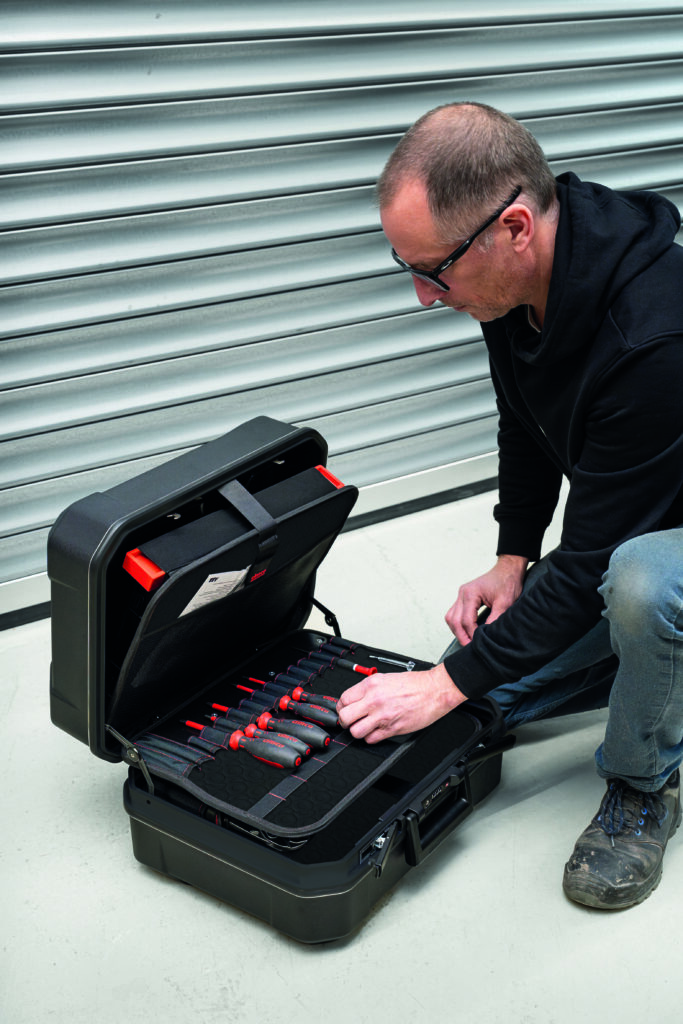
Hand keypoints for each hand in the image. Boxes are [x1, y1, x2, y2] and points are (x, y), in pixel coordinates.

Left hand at [336, 662, 465, 743]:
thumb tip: (355, 699)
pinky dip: (372, 737)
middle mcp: (374, 700)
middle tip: (351, 720)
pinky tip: (377, 731)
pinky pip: (372, 739)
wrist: (434, 690)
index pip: (343, 699)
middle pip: (345, 717)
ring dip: (358, 731)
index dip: (342, 707)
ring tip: (365, 726)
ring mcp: (383, 716)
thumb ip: (368, 689)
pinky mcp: (393, 728)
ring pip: (356, 731)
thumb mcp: (385, 678)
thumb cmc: (414, 684)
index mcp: (371, 685)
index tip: (345, 709)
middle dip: (345, 721)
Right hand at [445, 553, 527, 645]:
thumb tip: (487, 635)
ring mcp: (461, 595)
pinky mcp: (463, 597)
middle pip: (453, 620)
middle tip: (470, 648)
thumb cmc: (507, 582)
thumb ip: (495, 619)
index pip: (466, 620)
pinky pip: (454, 613)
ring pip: (451, 617)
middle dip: (461, 635)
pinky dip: (458, 624)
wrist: (508, 570)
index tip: (480, 643)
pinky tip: (467, 631)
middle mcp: (462, 593)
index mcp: (470, 593)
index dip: (472, 634)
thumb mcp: (505, 602)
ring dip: (457, 630)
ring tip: (468, 641)